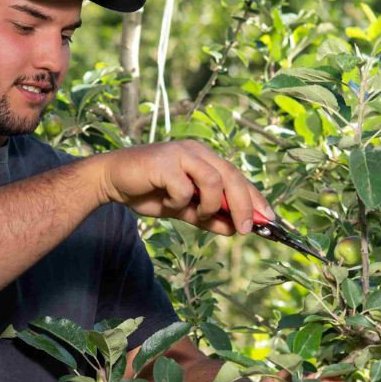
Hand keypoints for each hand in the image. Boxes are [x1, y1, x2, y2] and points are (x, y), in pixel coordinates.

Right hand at [93, 140, 272, 235]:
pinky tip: (166, 201)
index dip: (255, 198)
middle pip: (232, 177)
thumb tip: (235, 230)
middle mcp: (197, 151)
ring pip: (214, 182)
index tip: (268, 220)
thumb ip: (208, 217)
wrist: (112, 181)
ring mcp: (182, 153)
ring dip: (209, 206)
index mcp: (205, 159)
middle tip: (245, 230)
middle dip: (243, 206)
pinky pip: (185, 189)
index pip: (238, 178)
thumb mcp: (184, 210)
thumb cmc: (149, 191)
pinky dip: (179, 202)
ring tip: (194, 214)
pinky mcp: (165, 161)